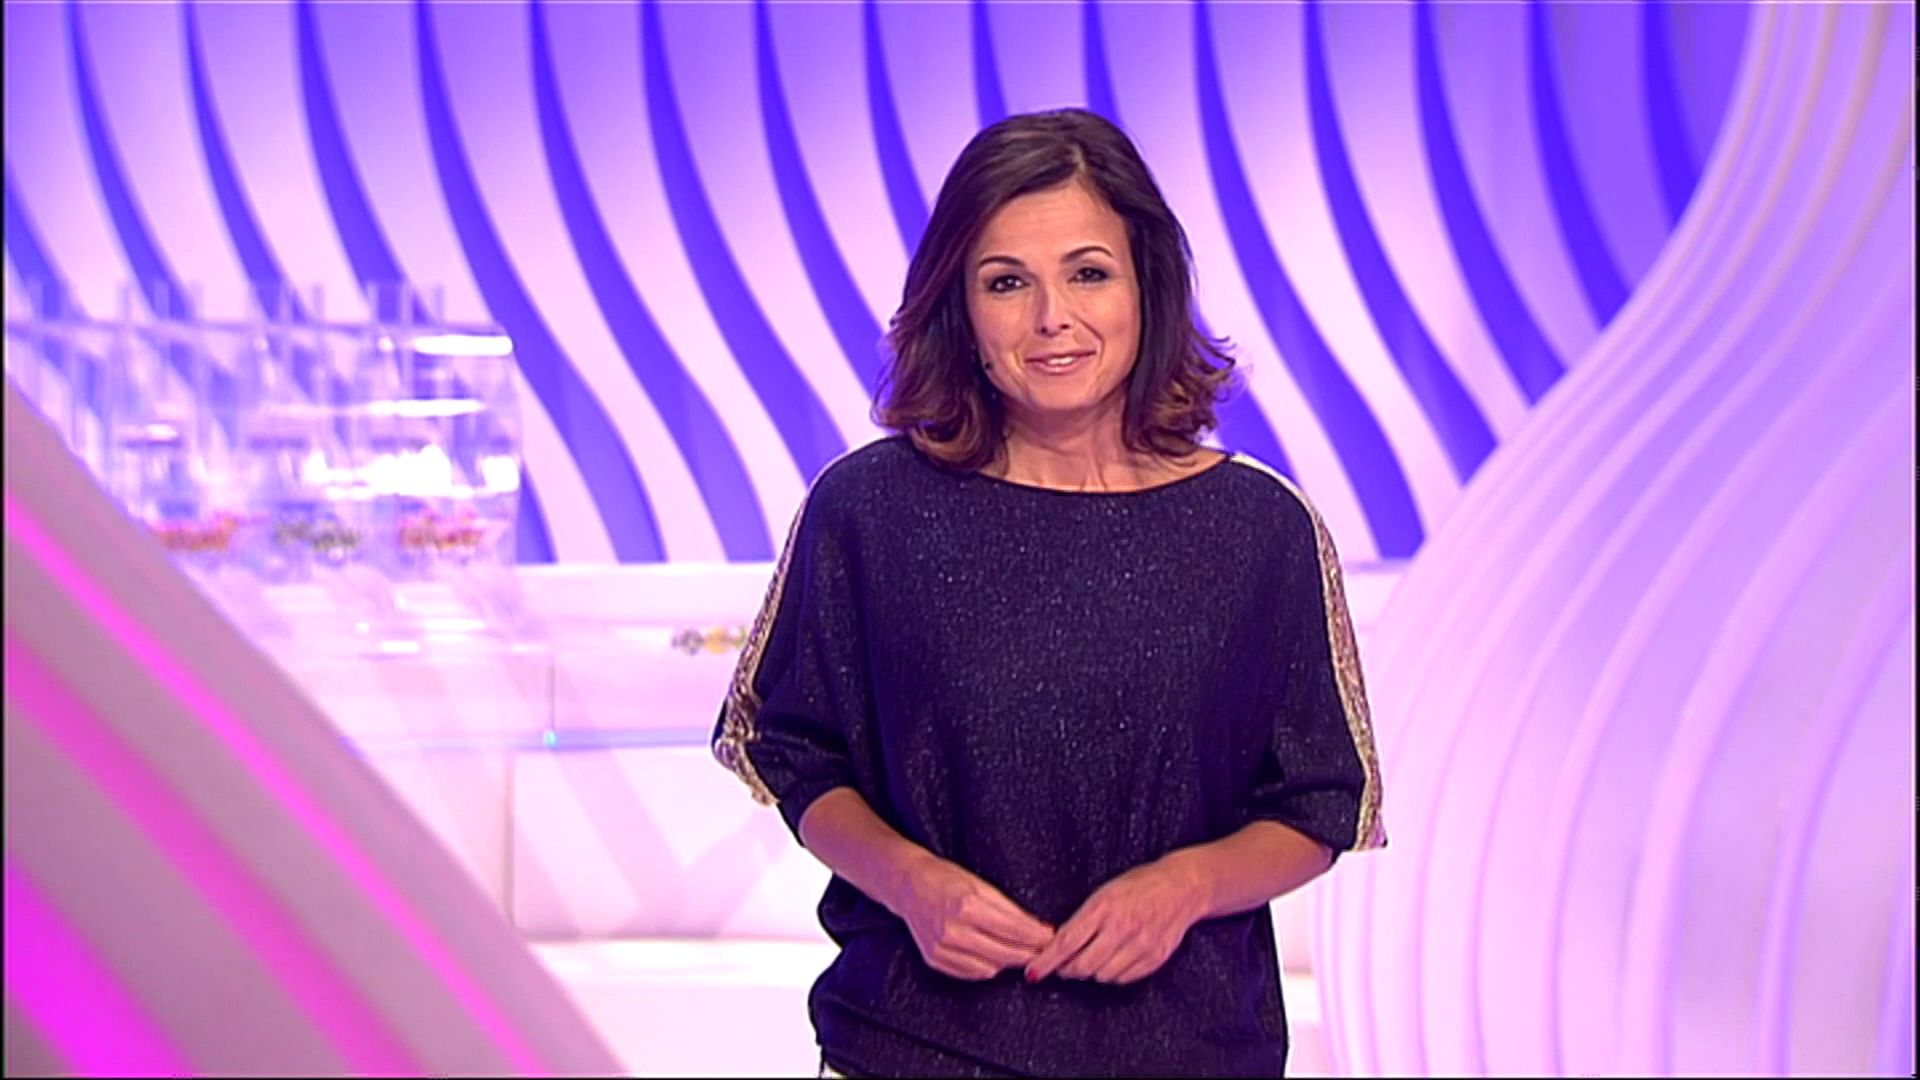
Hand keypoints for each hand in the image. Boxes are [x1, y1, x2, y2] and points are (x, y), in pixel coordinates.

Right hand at [896, 854, 1054, 980]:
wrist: (908, 886)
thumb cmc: (946, 879)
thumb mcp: (981, 885)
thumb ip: (1008, 909)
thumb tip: (1037, 928)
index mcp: (968, 906)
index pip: (1014, 930)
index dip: (1036, 936)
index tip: (1050, 937)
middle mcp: (953, 931)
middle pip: (1005, 954)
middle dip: (1029, 953)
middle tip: (1043, 950)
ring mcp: (942, 948)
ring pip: (990, 968)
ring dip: (1009, 962)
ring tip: (1021, 953)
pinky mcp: (935, 959)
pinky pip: (971, 973)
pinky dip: (988, 968)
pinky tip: (996, 958)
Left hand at [1023, 856, 1205, 985]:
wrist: (1181, 888)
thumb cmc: (1138, 885)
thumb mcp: (1104, 893)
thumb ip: (1083, 918)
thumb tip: (1057, 944)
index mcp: (1104, 907)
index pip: (1067, 941)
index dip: (1047, 961)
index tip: (1032, 973)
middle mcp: (1122, 928)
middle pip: (1083, 966)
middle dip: (1067, 969)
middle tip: (1064, 964)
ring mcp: (1140, 945)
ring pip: (1101, 976)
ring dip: (1090, 972)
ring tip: (1091, 958)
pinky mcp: (1154, 958)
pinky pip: (1123, 979)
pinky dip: (1112, 975)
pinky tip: (1112, 961)